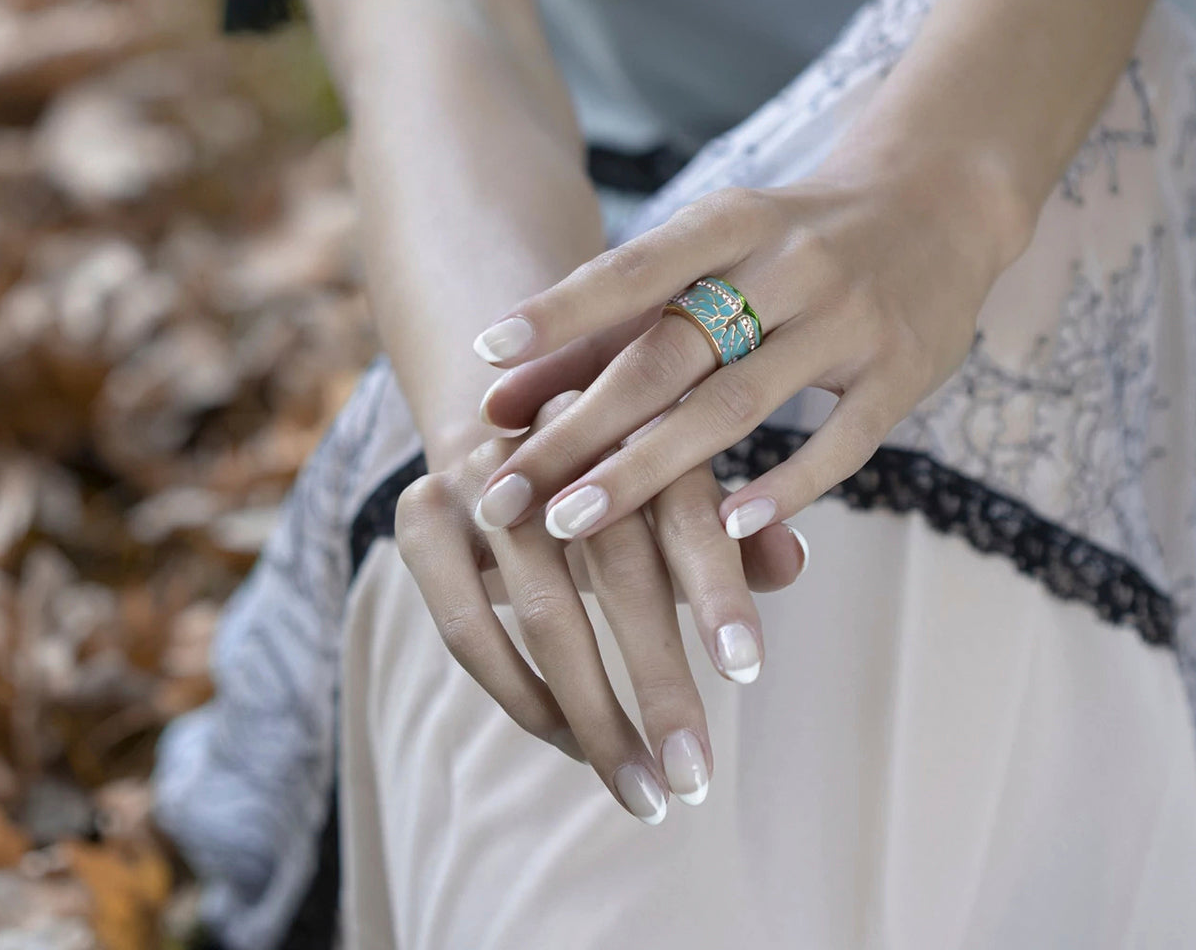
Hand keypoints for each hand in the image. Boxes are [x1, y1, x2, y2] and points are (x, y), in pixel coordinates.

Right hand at [397, 393, 807, 823]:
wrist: (502, 431)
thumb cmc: (616, 489)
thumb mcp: (678, 501)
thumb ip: (737, 536)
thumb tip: (796, 563)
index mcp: (639, 429)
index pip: (689, 513)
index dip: (718, 589)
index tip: (747, 673)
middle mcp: (559, 440)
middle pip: (618, 566)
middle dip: (658, 679)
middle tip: (694, 777)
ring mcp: (485, 479)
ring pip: (541, 607)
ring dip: (592, 710)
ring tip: (640, 788)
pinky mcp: (421, 515)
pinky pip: (466, 626)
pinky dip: (519, 694)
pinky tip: (567, 740)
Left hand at [469, 143, 1030, 543]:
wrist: (938, 203)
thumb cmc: (793, 237)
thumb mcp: (712, 249)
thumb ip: (612, 320)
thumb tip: (498, 392)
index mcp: (733, 220)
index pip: (633, 267)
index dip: (559, 313)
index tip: (484, 359)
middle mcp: (789, 263)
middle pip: (669, 352)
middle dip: (578, 427)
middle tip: (503, 492)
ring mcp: (851, 319)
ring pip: (737, 403)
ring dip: (647, 468)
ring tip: (570, 523)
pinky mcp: (902, 372)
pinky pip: (841, 443)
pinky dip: (784, 487)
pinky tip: (723, 530)